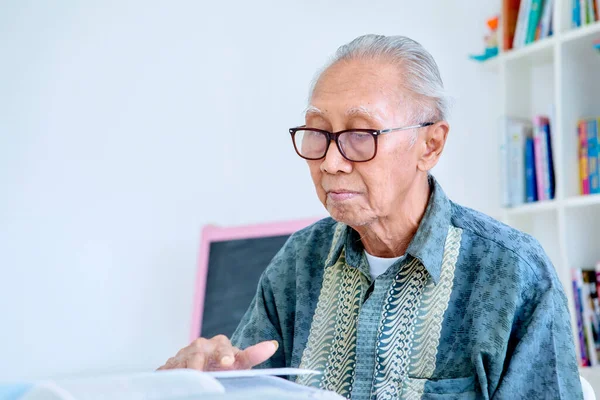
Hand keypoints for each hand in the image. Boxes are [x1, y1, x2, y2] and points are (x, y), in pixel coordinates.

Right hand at [157, 335, 278, 370]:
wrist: (200, 366)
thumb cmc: (223, 365)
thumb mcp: (238, 363)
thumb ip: (252, 355)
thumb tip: (272, 345)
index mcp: (220, 344)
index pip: (224, 347)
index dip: (225, 354)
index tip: (228, 362)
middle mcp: (200, 346)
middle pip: (198, 352)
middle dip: (200, 362)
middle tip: (205, 372)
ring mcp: (183, 355)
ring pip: (183, 362)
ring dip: (186, 371)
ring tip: (192, 379)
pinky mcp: (170, 365)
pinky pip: (168, 370)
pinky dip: (170, 376)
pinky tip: (173, 382)